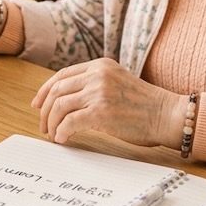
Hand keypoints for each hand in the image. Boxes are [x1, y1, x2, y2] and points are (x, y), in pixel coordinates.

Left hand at [31, 58, 185, 148]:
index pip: (62, 75)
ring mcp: (99, 92)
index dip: (45, 91)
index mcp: (100, 65)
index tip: (38, 104)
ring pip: (59, 106)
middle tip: (43, 126)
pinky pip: (70, 122)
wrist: (168, 115)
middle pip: (57, 90)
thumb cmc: (145, 106)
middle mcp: (98, 75)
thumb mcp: (118, 83)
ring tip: (53, 135)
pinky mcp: (101, 112)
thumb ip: (96, 84)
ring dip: (51, 123)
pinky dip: (61, 132)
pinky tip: (63, 139)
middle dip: (45, 110)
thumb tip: (67, 101)